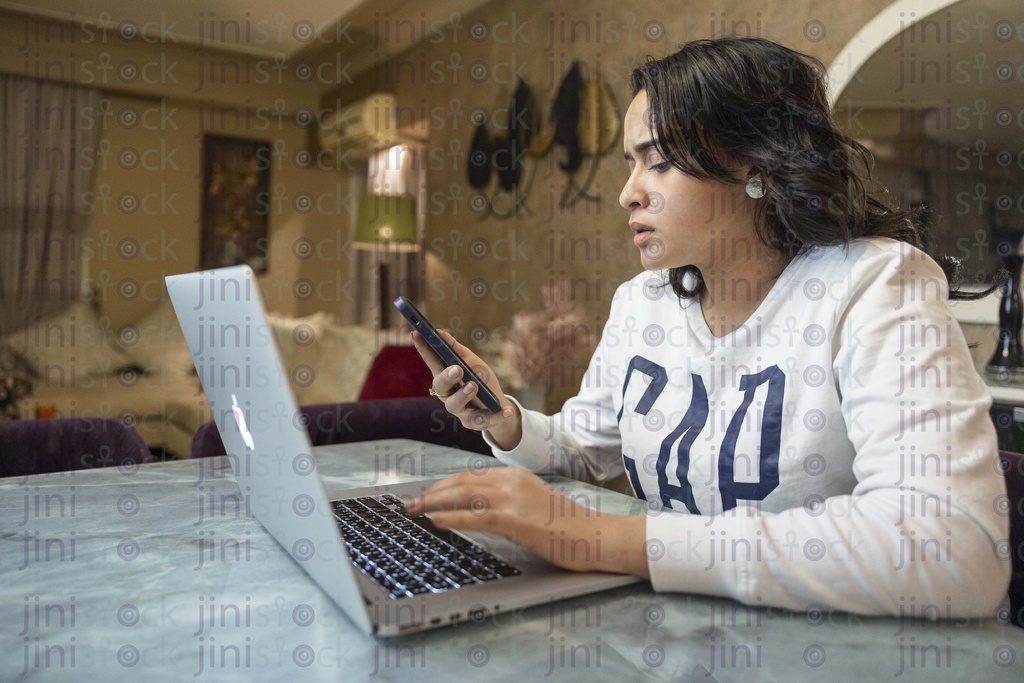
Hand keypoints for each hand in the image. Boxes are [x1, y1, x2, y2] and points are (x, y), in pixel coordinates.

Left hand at [405, 468, 649, 576]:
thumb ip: (508, 502)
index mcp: (516, 475)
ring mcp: (513, 498)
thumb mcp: (534, 505)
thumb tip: (476, 511)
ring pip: (462, 495)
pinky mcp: (515, 519)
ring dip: (433, 503)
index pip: (470, 476)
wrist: (595, 536)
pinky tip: (435, 521)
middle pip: (461, 482)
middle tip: (411, 503)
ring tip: (414, 511)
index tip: (427, 495)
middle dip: (432, 492)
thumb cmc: (568, 528)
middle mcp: (512, 480)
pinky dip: (450, 517)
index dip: (444, 485)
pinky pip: (474, 516)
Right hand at [411, 329, 521, 449]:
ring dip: (463, 396)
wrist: (497, 404)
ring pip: (454, 405)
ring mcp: (459, 409)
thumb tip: (438, 332)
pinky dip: (495, 415)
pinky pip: (481, 420)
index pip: (431, 360)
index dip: (423, 349)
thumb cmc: (480, 379)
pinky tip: (506, 410)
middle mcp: (447, 393)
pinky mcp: (472, 422)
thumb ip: (454, 348)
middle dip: (447, 377)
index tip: (417, 334)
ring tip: (474, 386)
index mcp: (445, 375)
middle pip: (440, 386)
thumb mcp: (470, 361)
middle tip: (457, 369)